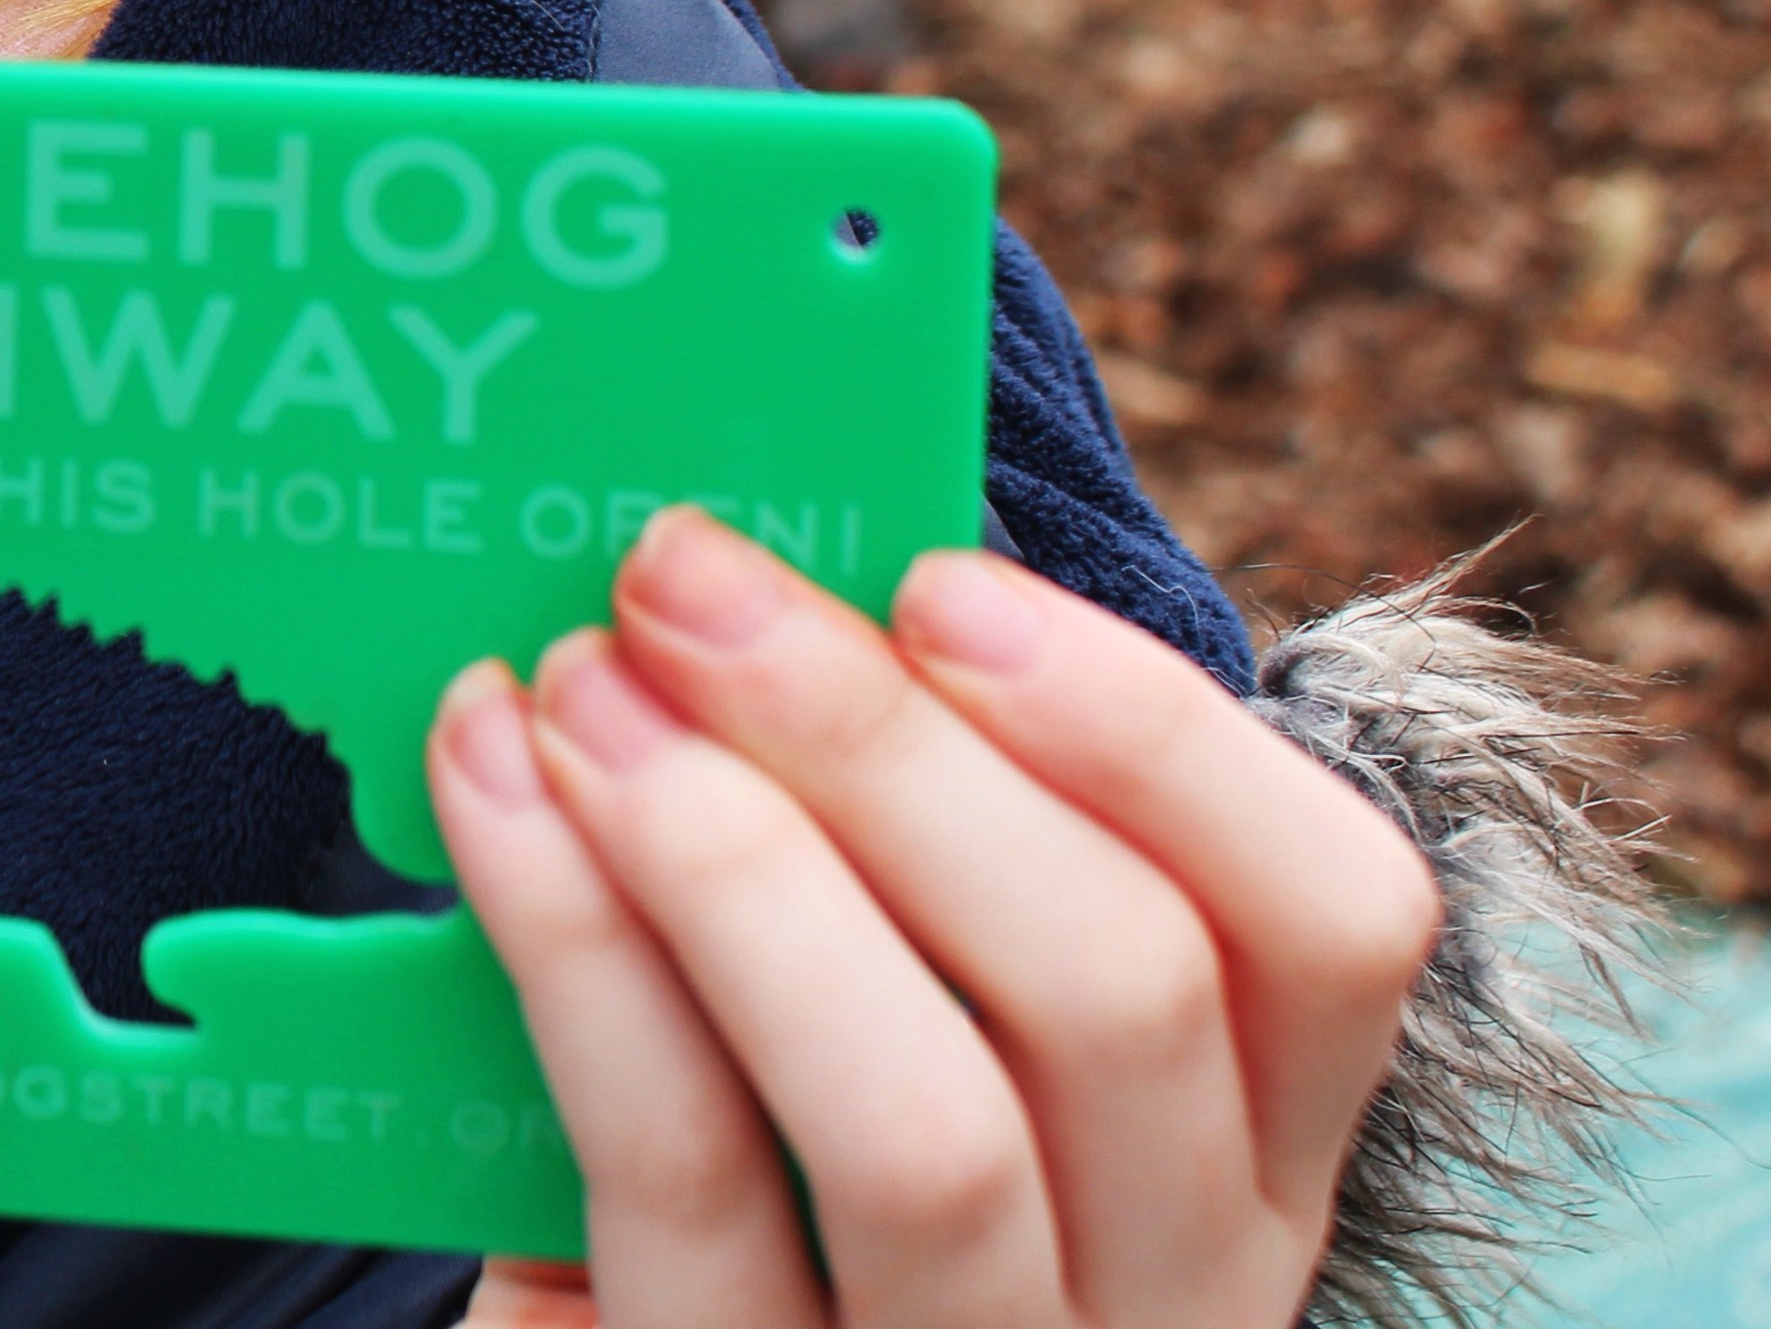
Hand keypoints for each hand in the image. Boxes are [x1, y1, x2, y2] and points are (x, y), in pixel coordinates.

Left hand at [429, 506, 1439, 1327]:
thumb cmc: (759, 1142)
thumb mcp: (892, 999)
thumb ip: (894, 830)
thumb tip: (753, 568)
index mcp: (1245, 1150)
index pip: (1333, 924)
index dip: (1152, 732)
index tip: (934, 580)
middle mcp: (1174, 1296)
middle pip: (1123, 995)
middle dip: (881, 747)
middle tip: (677, 577)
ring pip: (927, 1130)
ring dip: (733, 856)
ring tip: (574, 686)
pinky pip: (685, 1177)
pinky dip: (575, 952)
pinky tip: (490, 790)